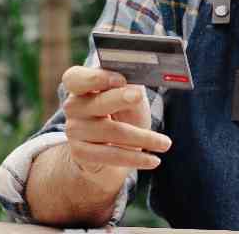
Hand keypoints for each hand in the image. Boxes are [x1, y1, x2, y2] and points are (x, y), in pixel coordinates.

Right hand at [61, 66, 171, 191]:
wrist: (113, 148)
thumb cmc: (123, 113)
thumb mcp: (130, 97)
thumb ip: (130, 89)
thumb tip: (136, 89)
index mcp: (82, 85)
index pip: (75, 78)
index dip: (96, 77)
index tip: (120, 79)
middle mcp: (74, 106)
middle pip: (96, 102)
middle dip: (120, 98)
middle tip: (138, 96)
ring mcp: (74, 130)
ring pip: (111, 131)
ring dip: (143, 138)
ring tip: (165, 143)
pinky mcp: (80, 153)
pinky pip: (111, 155)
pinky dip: (135, 158)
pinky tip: (152, 160)